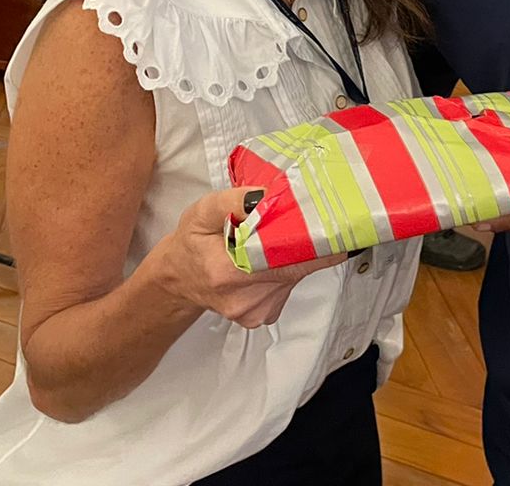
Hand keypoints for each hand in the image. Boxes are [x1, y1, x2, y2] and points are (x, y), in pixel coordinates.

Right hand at [156, 187, 342, 328]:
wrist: (179, 280)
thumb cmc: (191, 246)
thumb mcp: (201, 213)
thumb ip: (232, 201)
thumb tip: (265, 195)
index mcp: (229, 272)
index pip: (289, 259)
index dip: (315, 240)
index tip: (330, 220)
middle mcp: (246, 298)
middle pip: (298, 265)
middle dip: (306, 240)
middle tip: (307, 216)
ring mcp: (257, 311)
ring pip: (296, 275)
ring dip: (294, 254)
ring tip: (276, 237)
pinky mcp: (265, 314)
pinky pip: (289, 285)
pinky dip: (286, 267)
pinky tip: (269, 257)